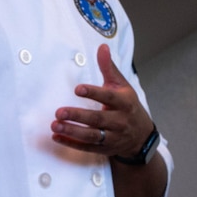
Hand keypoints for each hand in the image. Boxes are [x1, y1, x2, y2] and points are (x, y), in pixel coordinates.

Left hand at [51, 43, 153, 160]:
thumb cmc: (128, 106)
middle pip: (97, 119)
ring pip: (92, 136)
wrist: (141, 136)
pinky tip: (57, 137)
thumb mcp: (122, 86)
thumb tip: (102, 47)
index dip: (93, 93)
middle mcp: (119, 121)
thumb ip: (109, 68)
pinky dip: (71, 144)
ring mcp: (112, 137)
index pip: (108, 97)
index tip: (78, 89)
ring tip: (55, 125)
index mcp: (124, 103)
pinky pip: (87, 148)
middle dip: (78, 116)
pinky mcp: (104, 149)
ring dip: (72, 131)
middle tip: (59, 111)